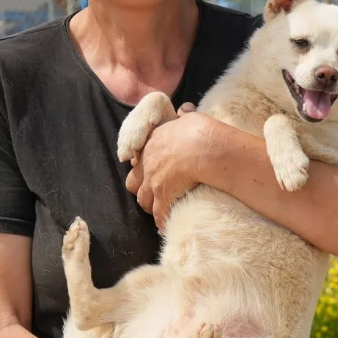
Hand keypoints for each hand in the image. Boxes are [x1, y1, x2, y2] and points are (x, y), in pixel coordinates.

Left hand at [126, 103, 211, 230]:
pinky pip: (159, 215)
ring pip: (143, 201)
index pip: (137, 159)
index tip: (150, 172)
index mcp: (151, 144)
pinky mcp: (163, 197)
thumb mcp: (188, 118)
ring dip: (150, 206)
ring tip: (159, 211)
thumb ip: (184, 116)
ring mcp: (153, 182)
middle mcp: (147, 164)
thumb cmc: (199, 130)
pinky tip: (167, 227)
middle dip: (141, 189)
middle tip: (153, 193)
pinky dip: (163, 222)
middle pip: (133, 183)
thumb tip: (185, 109)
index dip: (143, 167)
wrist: (205, 148)